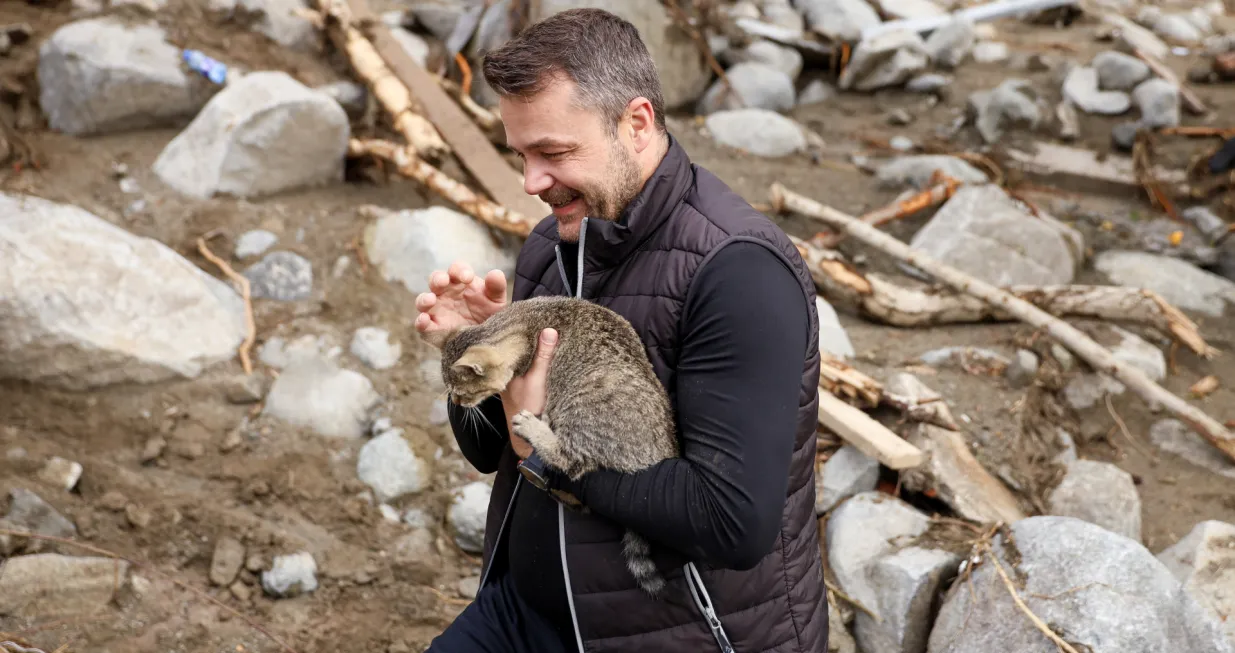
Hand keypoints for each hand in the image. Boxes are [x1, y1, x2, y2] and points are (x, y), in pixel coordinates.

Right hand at [414, 261, 507, 347]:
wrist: (486, 339)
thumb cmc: (489, 314)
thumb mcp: (496, 301)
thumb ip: (496, 287)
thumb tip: (496, 273)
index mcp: (461, 282)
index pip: (456, 269)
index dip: (459, 270)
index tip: (468, 277)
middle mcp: (446, 293)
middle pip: (435, 279)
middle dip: (437, 278)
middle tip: (443, 281)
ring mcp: (437, 310)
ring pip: (423, 300)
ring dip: (424, 299)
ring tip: (430, 300)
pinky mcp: (433, 328)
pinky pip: (422, 324)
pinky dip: (420, 322)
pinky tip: (425, 320)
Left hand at [502, 328, 557, 458]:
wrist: (530, 435)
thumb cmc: (530, 407)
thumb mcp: (538, 379)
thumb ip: (543, 356)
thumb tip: (549, 330)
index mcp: (503, 367)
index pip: (510, 341)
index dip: (520, 328)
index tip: (531, 314)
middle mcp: (505, 371)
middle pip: (516, 347)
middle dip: (526, 335)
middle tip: (540, 318)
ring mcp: (512, 378)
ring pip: (521, 356)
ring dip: (531, 346)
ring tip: (544, 329)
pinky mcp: (520, 385)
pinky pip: (526, 365)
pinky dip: (534, 357)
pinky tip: (544, 351)